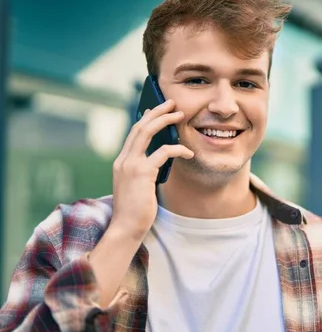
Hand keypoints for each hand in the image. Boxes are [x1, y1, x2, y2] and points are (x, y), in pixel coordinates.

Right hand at [110, 99, 192, 240]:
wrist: (126, 228)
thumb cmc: (136, 210)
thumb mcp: (139, 186)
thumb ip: (146, 171)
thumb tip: (163, 158)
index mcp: (121, 162)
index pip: (133, 134)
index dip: (145, 119)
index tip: (155, 110)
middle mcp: (123, 160)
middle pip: (140, 127)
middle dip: (156, 112)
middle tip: (172, 103)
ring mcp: (130, 165)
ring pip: (147, 132)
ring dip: (165, 121)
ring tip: (180, 115)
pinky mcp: (142, 173)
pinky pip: (162, 152)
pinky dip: (177, 149)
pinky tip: (188, 152)